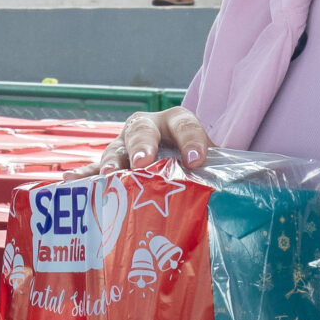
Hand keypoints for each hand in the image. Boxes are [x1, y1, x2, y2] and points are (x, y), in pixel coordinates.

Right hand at [71, 108, 214, 176]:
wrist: (176, 160)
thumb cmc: (196, 164)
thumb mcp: (213, 162)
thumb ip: (226, 171)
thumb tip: (250, 196)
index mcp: (176, 122)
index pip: (185, 125)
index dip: (191, 140)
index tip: (196, 159)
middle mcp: (147, 128)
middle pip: (142, 130)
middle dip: (142, 145)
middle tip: (144, 162)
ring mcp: (123, 145)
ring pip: (115, 149)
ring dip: (112, 162)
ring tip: (110, 175)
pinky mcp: (107, 164)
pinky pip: (92, 169)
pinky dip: (82, 176)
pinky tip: (69, 182)